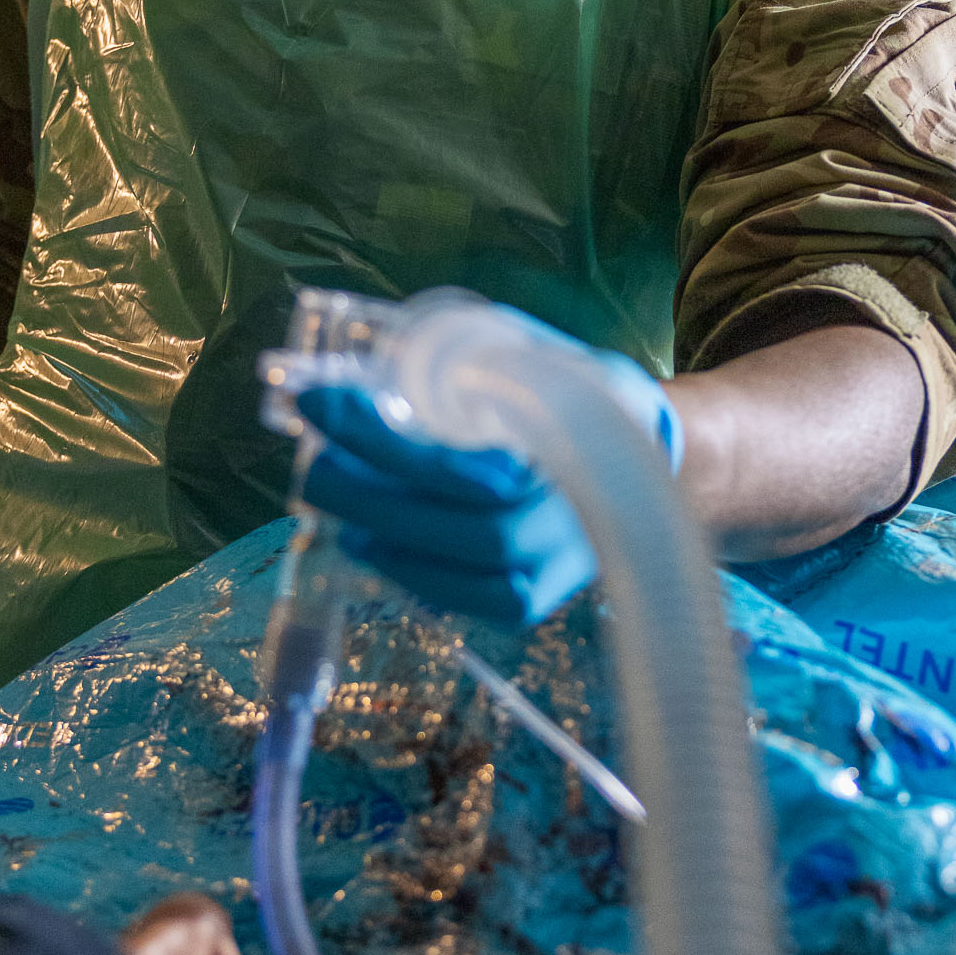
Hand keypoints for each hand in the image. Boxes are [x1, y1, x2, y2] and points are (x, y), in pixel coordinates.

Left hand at [297, 365, 678, 628]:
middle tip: (315, 465)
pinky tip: (373, 546)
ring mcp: (566, 563)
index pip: (469, 459)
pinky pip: (480, 604)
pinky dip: (417, 577)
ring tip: (336, 507)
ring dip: (390, 542)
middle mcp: (579, 513)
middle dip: (377, 498)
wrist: (641, 442)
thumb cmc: (571, 387)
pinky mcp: (546, 597)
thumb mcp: (530, 350)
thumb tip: (367, 352)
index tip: (318, 403)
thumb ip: (468, 351)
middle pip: (474, 530)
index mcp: (577, 437)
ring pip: (475, 577)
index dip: (381, 439)